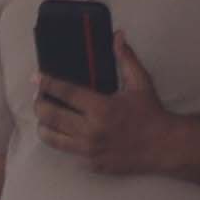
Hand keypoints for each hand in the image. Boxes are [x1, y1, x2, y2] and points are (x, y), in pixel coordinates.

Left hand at [36, 32, 188, 178]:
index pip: (65, 93)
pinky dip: (62, 140)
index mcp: (102, 108)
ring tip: (44, 116)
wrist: (163, 147)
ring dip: (43, 125)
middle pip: (51, 116)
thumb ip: (126, 58)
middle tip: (38, 96)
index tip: (36, 77)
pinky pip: (67, 152)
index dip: (47, 83)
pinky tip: (62, 132)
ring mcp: (89, 150)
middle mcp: (91, 131)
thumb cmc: (151, 113)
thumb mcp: (141, 82)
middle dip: (39, 104)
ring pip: (52, 138)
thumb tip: (118, 35)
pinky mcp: (91, 164)